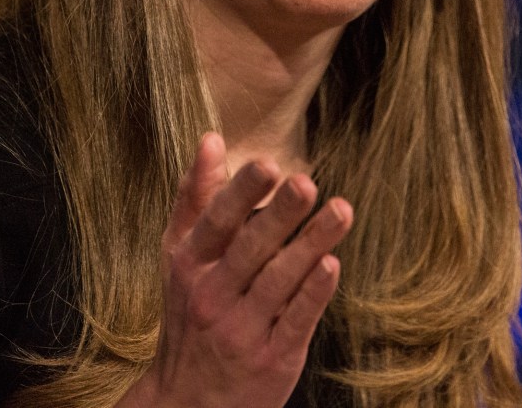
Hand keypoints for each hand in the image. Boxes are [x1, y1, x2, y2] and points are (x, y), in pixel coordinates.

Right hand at [119, 132, 353, 407]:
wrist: (188, 402)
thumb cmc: (189, 312)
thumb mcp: (180, 256)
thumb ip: (195, 197)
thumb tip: (211, 139)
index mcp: (190, 265)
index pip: (216, 223)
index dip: (241, 193)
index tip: (268, 164)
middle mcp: (212, 296)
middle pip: (249, 249)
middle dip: (278, 215)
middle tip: (306, 183)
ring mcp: (242, 329)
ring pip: (278, 282)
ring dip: (310, 243)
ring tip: (341, 210)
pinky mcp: (273, 358)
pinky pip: (296, 320)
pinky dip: (314, 293)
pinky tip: (332, 263)